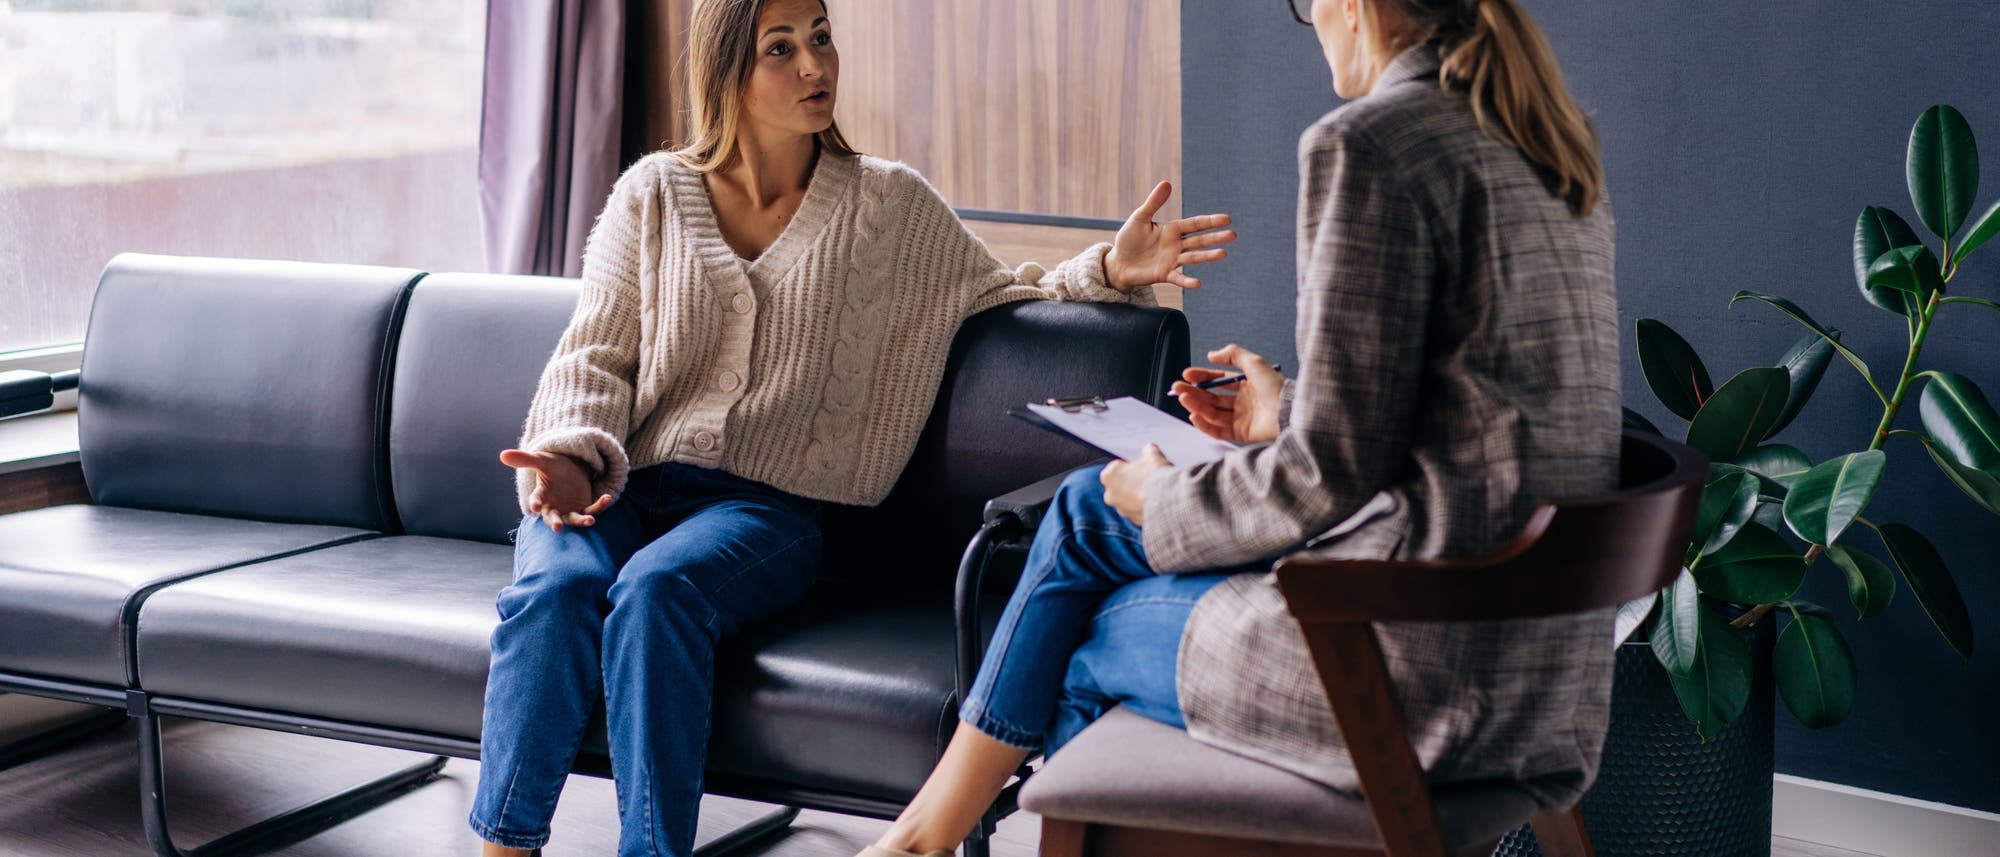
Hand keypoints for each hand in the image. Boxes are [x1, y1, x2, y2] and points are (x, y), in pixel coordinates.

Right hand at [500, 448, 612, 531]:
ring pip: (574, 519)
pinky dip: (600, 506)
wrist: (571, 469)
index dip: (535, 504)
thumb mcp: (541, 460)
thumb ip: (524, 459)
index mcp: (541, 496)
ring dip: (582, 521)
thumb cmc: (553, 467)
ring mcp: (570, 510)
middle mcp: (554, 507)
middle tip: (558, 527)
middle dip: (555, 523)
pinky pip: (592, 510)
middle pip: (553, 518)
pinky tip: (607, 497)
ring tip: (590, 520)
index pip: (536, 502)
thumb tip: (502, 455)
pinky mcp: (585, 508)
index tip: (535, 506)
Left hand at [1100, 444, 1172, 525]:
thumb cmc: (1156, 477)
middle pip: (1121, 484)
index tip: (1141, 466)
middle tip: (1149, 478)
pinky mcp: (1133, 521)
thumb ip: (1147, 451)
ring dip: (1139, 495)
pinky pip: (1138, 510)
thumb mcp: (1153, 455)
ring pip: (1129, 499)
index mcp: (1109, 476)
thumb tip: (1149, 450)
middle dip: (1133, 481)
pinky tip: (1158, 501)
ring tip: (1156, 490)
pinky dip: (1145, 506)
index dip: (1131, 465)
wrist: (1169, 502)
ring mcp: (1121, 510)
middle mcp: (1110, 495)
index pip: (1117, 467)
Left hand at [1104, 181, 1235, 291]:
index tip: (1227, 219)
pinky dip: (1187, 281)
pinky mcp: (1165, 275)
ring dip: (1208, 256)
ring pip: (1193, 257)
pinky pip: (1178, 278)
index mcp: (1172, 229)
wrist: (1119, 263)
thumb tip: (1167, 183)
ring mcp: (1172, 260)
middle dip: (1215, 237)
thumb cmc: (1129, 239)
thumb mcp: (1139, 218)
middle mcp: (1176, 245)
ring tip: (1223, 253)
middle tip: (1233, 235)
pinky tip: (1198, 283)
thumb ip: (1153, 203)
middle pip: (1199, 240)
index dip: (1210, 221)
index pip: (1195, 224)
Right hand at [1170, 344, 1283, 443]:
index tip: (1187, 375)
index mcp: (1246, 385)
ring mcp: (1241, 419)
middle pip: (1212, 398)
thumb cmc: (1275, 387)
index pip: (1218, 381)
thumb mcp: (1254, 362)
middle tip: (1177, 388)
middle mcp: (1242, 402)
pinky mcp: (1241, 434)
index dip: (1202, 377)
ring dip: (1196, 406)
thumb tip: (1212, 354)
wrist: (1289, 412)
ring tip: (1184, 398)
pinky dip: (1204, 424)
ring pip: (1212, 413)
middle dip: (1193, 392)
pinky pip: (1218, 430)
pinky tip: (1194, 416)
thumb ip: (1233, 354)